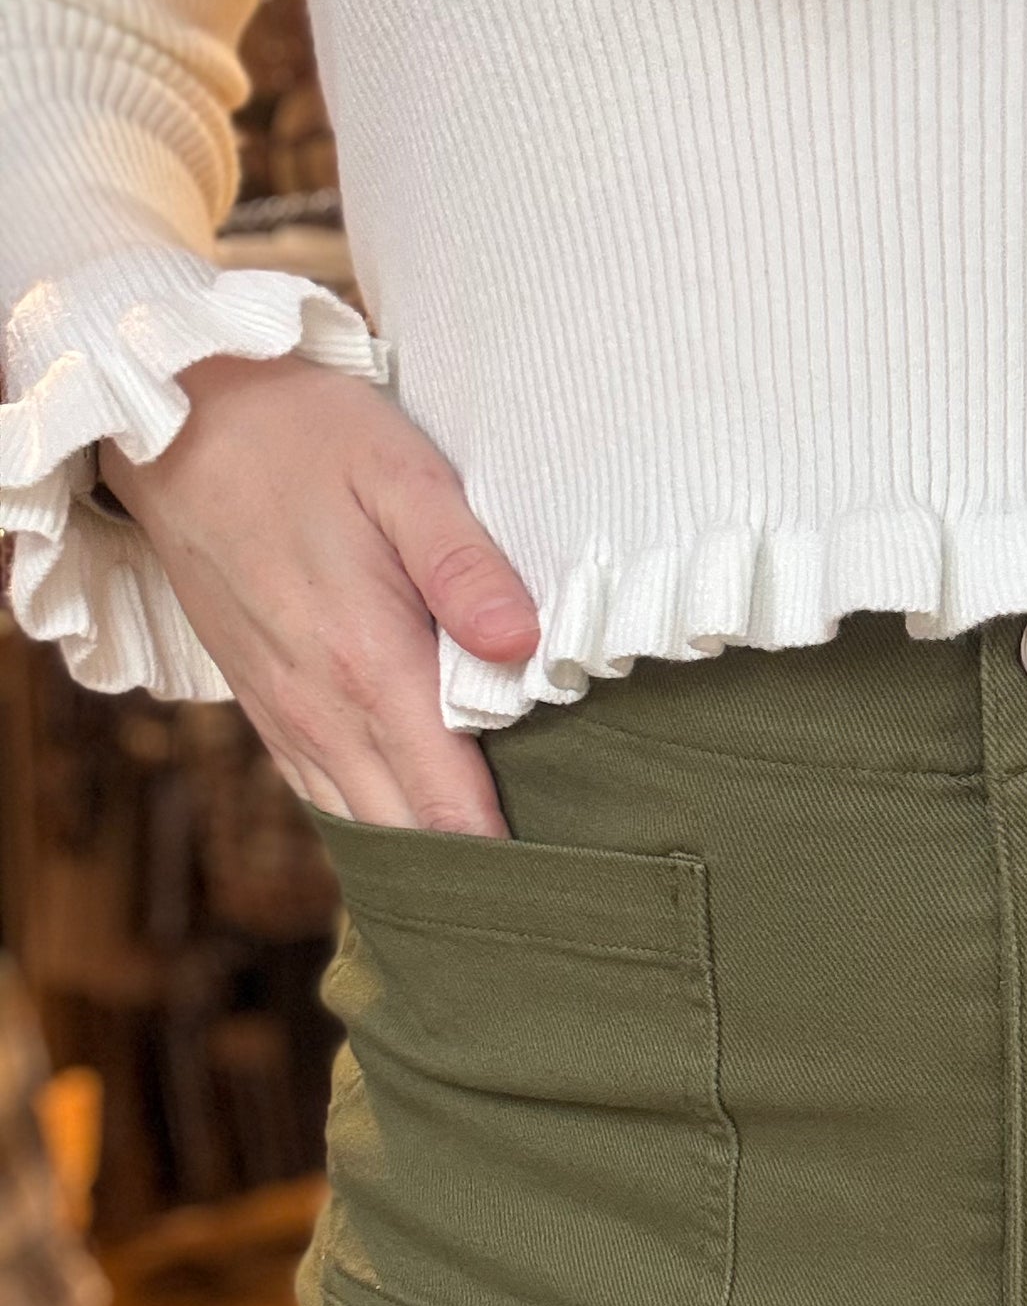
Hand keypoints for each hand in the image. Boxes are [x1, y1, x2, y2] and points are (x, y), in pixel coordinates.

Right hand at [99, 352, 538, 832]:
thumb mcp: (402, 474)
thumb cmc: (306, 438)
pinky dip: (380, 824)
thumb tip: (523, 646)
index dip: (508, 859)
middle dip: (479, 875)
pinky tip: (426, 832)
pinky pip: (326, 799)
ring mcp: (286, 717)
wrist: (179, 419)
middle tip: (556, 886)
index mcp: (368, 665)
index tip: (567, 880)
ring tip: (503, 880)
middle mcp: (320, 712)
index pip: (449, 806)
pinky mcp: (267, 708)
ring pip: (365, 829)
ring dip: (429, 858)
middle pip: (411, 839)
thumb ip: (465, 565)